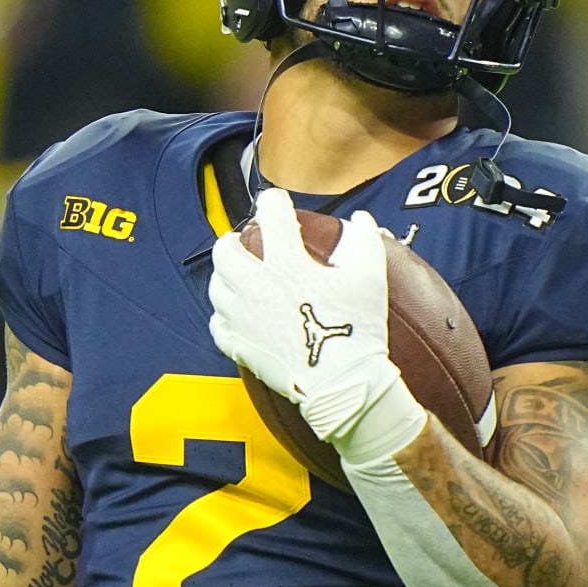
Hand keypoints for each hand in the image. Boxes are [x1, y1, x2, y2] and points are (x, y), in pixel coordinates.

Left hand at [209, 188, 425, 465]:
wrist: (343, 384)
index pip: (271, 215)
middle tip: (241, 241)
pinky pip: (218, 325)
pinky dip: (223, 314)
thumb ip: (365, 241)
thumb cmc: (358, 330)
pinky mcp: (240, 347)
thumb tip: (361, 219)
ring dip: (224, 275)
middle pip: (224, 252)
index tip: (279, 204)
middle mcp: (256, 287)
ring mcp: (243, 318)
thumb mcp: (371, 278)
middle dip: (231, 240)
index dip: (274, 202)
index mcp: (287, 264)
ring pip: (216, 287)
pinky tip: (234, 313)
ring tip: (236, 274)